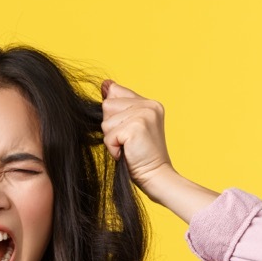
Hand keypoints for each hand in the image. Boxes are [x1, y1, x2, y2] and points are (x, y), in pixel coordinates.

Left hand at [100, 80, 175, 199]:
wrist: (156, 176)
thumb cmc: (141, 156)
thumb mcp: (131, 126)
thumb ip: (120, 107)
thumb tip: (105, 84)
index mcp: (149, 103)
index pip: (115, 92)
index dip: (113, 112)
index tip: (123, 127)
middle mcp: (148, 105)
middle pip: (107, 106)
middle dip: (111, 127)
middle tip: (127, 141)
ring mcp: (144, 114)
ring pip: (106, 122)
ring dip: (111, 139)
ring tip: (128, 147)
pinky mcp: (136, 127)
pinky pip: (109, 135)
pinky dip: (113, 148)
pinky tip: (127, 153)